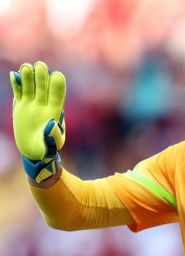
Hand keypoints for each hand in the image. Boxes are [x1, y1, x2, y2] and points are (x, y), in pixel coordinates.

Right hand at [10, 61, 65, 182]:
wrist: (34, 149)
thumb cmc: (48, 147)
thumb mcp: (53, 144)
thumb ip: (54, 135)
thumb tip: (52, 124)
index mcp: (55, 110)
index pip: (57, 94)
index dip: (57, 85)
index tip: (56, 76)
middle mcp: (44, 104)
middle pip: (43, 86)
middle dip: (42, 75)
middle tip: (40, 66)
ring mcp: (31, 103)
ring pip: (30, 86)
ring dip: (28, 76)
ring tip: (26, 67)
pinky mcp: (20, 105)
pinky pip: (18, 92)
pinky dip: (16, 84)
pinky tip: (14, 75)